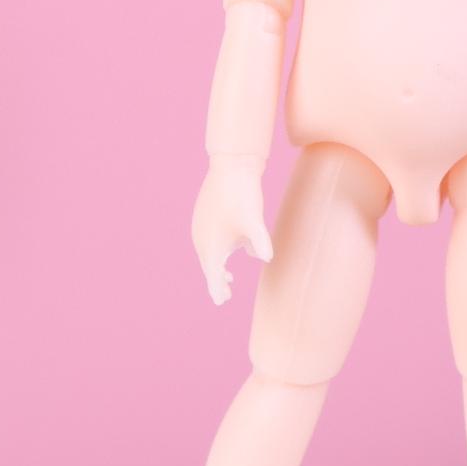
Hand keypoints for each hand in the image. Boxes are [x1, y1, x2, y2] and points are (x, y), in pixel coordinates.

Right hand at [190, 157, 273, 305]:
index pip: (213, 275)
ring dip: (217, 265)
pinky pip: (208, 238)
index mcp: (211, 245)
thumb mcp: (254, 221)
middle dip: (217, 280)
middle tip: (225, 294)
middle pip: (209, 265)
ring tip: (228, 276)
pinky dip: (217, 249)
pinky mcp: (204, 215)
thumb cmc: (243, 195)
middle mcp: (201, 238)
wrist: (231, 164)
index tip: (221, 301)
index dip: (217, 289)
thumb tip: (265, 257)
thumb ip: (259, 242)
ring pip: (208, 251)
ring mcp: (200, 225)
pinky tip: (231, 247)